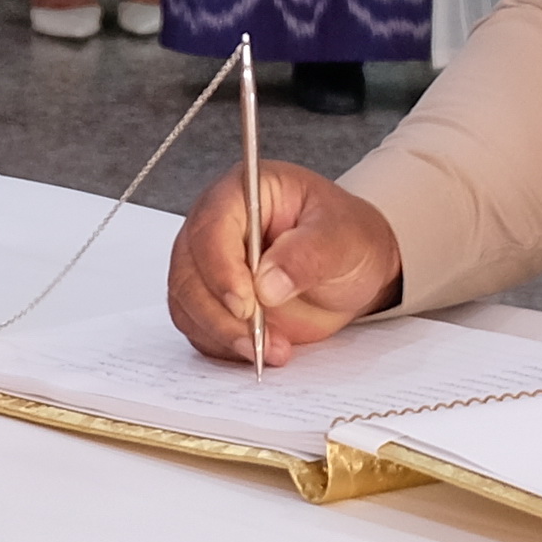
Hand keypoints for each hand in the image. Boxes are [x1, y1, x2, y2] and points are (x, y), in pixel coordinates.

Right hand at [168, 161, 405, 365]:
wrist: (354, 269)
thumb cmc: (347, 238)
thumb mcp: (342, 238)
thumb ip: (307, 254)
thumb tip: (267, 283)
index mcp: (244, 192)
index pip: (212, 226)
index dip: (221, 268)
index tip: (246, 304)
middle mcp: (216, 226)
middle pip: (189, 271)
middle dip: (219, 313)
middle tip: (258, 338)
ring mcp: (208, 264)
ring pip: (187, 304)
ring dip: (223, 335)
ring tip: (274, 348)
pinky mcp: (211, 300)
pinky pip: (198, 328)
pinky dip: (223, 345)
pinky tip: (260, 349)